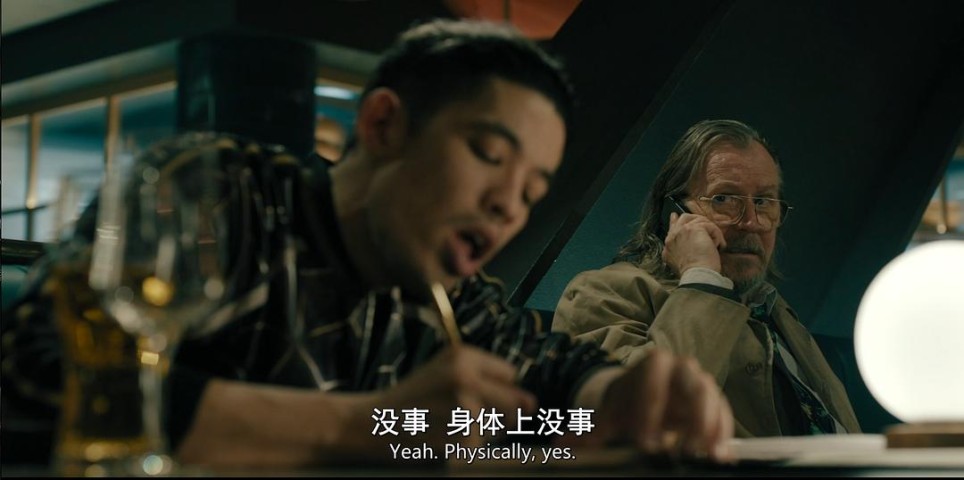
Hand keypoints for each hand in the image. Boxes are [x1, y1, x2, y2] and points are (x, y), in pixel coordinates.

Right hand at [358, 345, 536, 459]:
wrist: (371, 423)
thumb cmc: (412, 397)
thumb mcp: (444, 369)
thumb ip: (487, 378)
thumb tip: (532, 404)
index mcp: (463, 355)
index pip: (510, 375)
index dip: (494, 388)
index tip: (466, 393)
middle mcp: (466, 377)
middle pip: (515, 402)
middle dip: (498, 412)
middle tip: (460, 414)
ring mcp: (464, 409)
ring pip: (502, 426)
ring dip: (485, 432)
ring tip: (449, 425)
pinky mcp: (461, 438)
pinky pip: (485, 446)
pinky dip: (471, 448)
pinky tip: (446, 439)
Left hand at [561, 349, 733, 461]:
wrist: (649, 399)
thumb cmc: (629, 405)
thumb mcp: (611, 416)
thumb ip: (589, 432)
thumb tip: (559, 446)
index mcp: (652, 364)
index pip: (651, 380)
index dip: (648, 410)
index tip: (644, 442)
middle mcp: (681, 368)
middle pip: (691, 384)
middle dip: (689, 417)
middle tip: (681, 449)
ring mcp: (702, 383)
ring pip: (712, 398)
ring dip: (710, 427)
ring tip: (703, 455)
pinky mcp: (717, 403)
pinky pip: (724, 415)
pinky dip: (723, 435)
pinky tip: (719, 456)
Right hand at [662, 212, 726, 274]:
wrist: (696, 274)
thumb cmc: (691, 273)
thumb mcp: (676, 262)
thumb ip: (676, 251)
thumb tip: (682, 246)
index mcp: (669, 244)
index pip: (672, 227)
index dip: (675, 221)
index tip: (675, 216)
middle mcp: (674, 235)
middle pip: (684, 218)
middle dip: (696, 219)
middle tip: (706, 225)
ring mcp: (683, 230)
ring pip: (700, 220)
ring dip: (711, 231)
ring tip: (716, 244)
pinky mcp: (695, 228)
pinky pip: (710, 226)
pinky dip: (717, 236)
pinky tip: (720, 246)